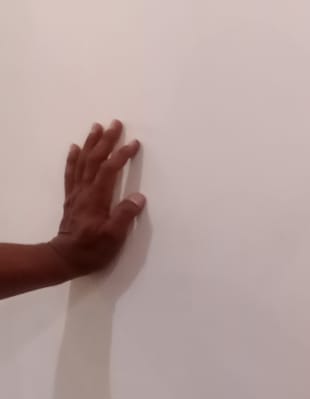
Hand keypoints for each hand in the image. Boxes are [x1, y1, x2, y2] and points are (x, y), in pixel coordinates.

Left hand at [48, 119, 145, 275]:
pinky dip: (73, 157)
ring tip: (97, 127)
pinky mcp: (72, 198)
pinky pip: (71, 172)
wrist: (64, 258)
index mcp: (97, 198)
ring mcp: (76, 193)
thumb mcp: (113, 237)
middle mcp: (85, 191)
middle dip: (106, 141)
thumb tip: (138, 197)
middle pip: (94, 160)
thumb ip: (125, 216)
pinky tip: (75, 147)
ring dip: (90, 143)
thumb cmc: (92, 250)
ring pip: (82, 162)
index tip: (134, 144)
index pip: (109, 170)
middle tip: (116, 124)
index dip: (121, 155)